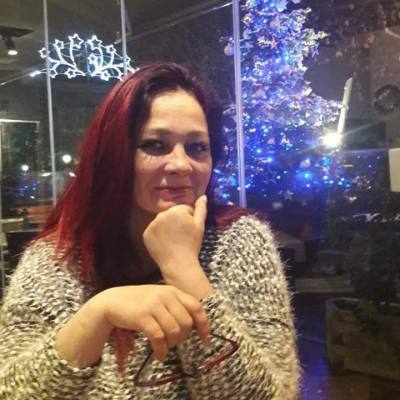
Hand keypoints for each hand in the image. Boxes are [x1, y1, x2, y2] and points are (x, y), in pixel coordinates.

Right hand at [94, 284, 209, 361]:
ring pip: (174, 330)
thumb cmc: (138, 302)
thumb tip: (194, 325)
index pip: (195, 307)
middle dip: (183, 337)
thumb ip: (175, 305)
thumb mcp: (159, 297)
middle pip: (186, 322)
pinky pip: (158, 337)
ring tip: (166, 348)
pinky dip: (161, 350)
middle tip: (175, 342)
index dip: (203, 324)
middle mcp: (165, 295)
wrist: (112, 301)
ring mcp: (153, 305)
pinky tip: (159, 355)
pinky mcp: (142, 317)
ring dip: (172, 344)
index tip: (205, 339)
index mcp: (172, 291)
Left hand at [143, 195, 206, 274]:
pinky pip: (154, 231)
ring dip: (168, 227)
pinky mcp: (146, 234)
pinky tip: (165, 243)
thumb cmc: (192, 244)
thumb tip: (202, 196)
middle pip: (172, 214)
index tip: (190, 230)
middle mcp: (161, 214)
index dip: (190, 219)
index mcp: (175, 210)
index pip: (184, 209)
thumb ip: (201, 208)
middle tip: (183, 236)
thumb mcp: (200, 225)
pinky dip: (159, 235)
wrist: (178, 263)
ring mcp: (152, 224)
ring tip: (174, 240)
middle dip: (178, 221)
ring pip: (163, 222)